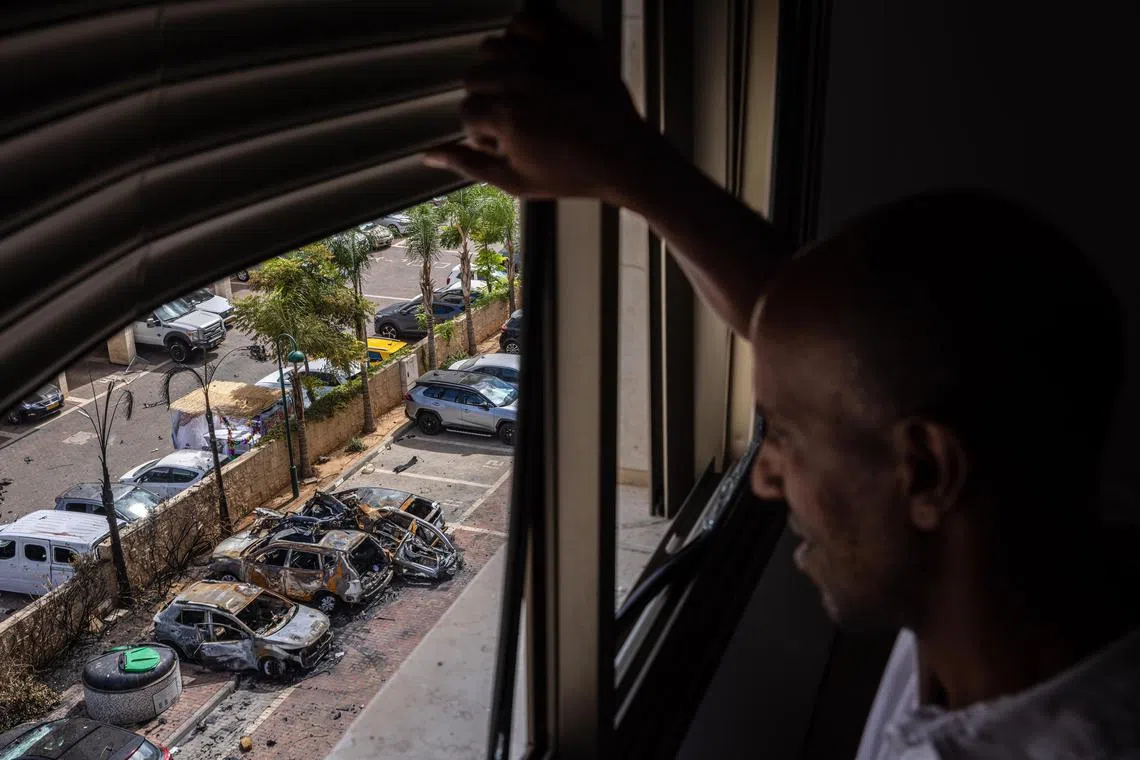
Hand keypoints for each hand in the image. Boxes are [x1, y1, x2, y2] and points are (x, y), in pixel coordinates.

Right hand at [423, 10, 663, 200]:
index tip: (500, 143)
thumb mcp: (516, 180)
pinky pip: (528, 20)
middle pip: (474, 76)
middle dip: (486, 100)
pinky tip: (532, 60)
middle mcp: (523, 80)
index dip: (479, 132)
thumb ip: (469, 164)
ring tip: (520, 90)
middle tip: (512, 118)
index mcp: (508, 117)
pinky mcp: (572, 42)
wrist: (626, 157)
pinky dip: (521, 36)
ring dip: (499, 68)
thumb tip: (425, 155)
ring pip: (494, 47)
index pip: (466, 111)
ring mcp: (548, 57)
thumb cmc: (570, 175)